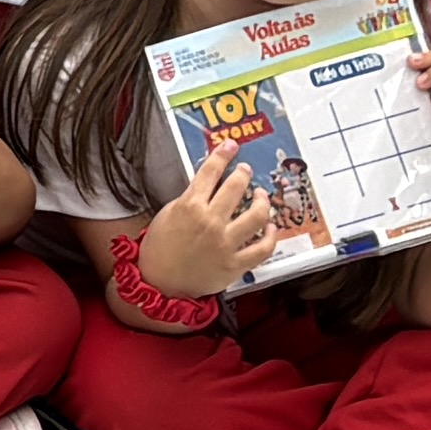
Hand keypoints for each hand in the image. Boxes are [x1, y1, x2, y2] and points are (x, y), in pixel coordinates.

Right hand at [133, 148, 275, 302]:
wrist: (159, 284)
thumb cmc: (159, 249)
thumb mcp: (168, 214)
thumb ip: (190, 199)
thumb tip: (210, 186)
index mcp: (189, 207)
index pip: (210, 172)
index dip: (222, 155)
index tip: (231, 146)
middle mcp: (210, 222)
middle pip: (236, 188)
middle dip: (243, 174)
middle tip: (245, 171)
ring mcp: (225, 244)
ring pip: (257, 216)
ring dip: (263, 202)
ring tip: (261, 197)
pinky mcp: (235, 264)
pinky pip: (263, 248)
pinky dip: (271, 236)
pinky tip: (271, 228)